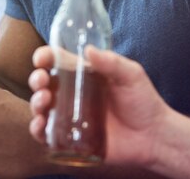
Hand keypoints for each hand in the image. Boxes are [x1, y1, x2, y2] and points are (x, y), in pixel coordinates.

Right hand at [29, 45, 169, 167]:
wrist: (154, 137)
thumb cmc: (144, 102)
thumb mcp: (131, 75)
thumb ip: (112, 62)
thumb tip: (89, 50)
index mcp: (82, 75)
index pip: (56, 62)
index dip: (44, 57)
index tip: (41, 58)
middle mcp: (71, 94)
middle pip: (43, 84)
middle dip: (36, 79)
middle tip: (42, 81)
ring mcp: (69, 116)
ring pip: (40, 107)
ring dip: (34, 102)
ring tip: (44, 100)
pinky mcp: (70, 138)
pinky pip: (46, 135)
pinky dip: (37, 129)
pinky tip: (40, 125)